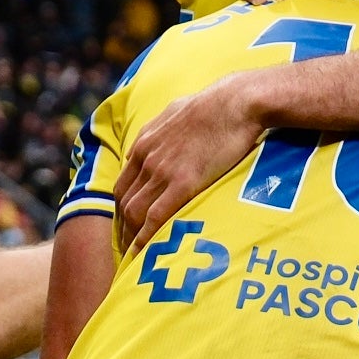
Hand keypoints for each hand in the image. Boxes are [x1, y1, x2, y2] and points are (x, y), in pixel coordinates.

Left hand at [115, 80, 271, 250]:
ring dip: (131, 236)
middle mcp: (147, 158)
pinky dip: (145, 238)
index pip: (123, 183)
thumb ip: (163, 126)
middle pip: (124, 200)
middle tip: (128, 246)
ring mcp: (162, 171)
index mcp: (144, 142)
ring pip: (134, 211)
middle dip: (123, 226)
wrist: (236, 103)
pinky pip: (155, 217)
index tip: (128, 222)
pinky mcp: (183, 183)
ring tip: (136, 255)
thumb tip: (163, 130)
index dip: (123, 206)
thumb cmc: (215, 104)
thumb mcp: (177, 110)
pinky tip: (144, 252)